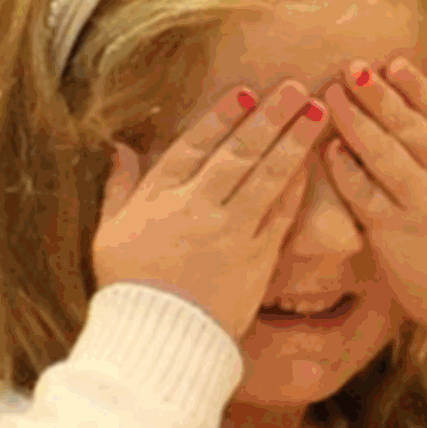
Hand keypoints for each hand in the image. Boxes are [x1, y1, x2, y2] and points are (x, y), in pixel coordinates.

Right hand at [91, 80, 329, 340]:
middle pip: (239, 152)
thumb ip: (119, 188)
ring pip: (267, 177)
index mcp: (160, 196)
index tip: (246, 92)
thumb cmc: (129, 288)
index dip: (222, 117)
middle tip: (297, 88)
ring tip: (317, 113)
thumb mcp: (110, 233)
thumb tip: (120, 148)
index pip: (195, 145)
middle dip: (270, 117)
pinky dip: (297, 187)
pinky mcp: (257, 258)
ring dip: (294, 142)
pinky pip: (281, 215)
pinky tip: (313, 163)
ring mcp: (231, 231)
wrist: (159, 339)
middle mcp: (199, 206)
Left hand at [320, 57, 426, 338]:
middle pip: (409, 128)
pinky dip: (348, 171)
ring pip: (385, 155)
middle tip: (350, 67)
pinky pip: (366, 195)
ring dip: (357, 123)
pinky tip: (330, 149)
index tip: (393, 62)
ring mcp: (420, 204)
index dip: (415, 87)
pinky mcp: (395, 232)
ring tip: (331, 96)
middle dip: (379, 95)